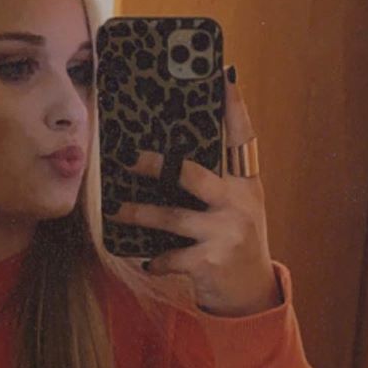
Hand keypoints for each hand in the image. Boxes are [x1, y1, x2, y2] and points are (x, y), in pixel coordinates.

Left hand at [113, 66, 279, 316]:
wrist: (251, 292)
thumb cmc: (235, 241)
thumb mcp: (236, 207)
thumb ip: (216, 181)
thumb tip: (174, 155)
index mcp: (246, 184)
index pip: (243, 138)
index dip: (234, 107)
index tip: (223, 76)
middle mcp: (239, 203)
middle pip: (194, 175)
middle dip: (159, 166)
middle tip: (130, 159)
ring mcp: (225, 232)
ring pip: (173, 217)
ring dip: (140, 214)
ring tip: (117, 210)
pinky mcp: (210, 261)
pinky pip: (171, 257)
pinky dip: (155, 260)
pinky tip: (145, 261)